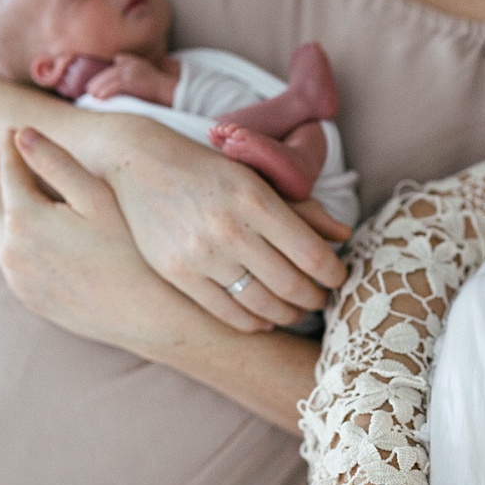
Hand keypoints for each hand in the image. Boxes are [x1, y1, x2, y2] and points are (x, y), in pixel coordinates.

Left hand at [0, 127, 205, 352]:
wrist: (147, 317)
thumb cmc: (133, 254)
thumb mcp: (99, 199)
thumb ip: (57, 162)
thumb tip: (21, 133)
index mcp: (24, 217)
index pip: (8, 169)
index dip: (12, 146)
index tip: (15, 130)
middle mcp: (10, 248)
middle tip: (6, 152)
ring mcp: (16, 277)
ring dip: (0, 205)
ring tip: (11, 188)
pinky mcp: (28, 297)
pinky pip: (8, 259)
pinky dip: (9, 237)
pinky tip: (25, 230)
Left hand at [86, 53, 177, 104]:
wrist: (170, 91)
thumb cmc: (160, 88)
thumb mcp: (148, 75)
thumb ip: (136, 73)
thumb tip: (123, 81)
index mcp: (135, 61)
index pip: (118, 60)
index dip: (108, 71)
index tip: (101, 79)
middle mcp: (130, 64)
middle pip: (109, 71)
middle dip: (98, 81)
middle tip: (90, 89)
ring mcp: (130, 72)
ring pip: (108, 79)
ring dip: (98, 88)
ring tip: (92, 95)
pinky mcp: (130, 81)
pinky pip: (113, 86)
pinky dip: (105, 92)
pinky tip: (100, 98)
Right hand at [99, 115, 347, 330]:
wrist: (139, 161)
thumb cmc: (210, 169)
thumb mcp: (258, 178)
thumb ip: (304, 209)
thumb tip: (345, 235)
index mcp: (257, 201)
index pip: (313, 255)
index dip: (334, 275)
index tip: (340, 278)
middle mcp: (230, 229)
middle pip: (291, 285)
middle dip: (315, 299)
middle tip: (322, 300)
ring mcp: (201, 254)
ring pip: (261, 304)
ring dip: (287, 314)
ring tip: (296, 311)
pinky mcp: (177, 272)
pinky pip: (225, 312)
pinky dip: (253, 322)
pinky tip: (265, 320)